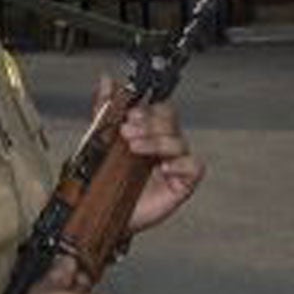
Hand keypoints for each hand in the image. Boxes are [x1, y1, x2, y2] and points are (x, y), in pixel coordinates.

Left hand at [90, 76, 204, 234]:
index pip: (159, 108)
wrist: (101, 214)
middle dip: (149, 124)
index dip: (147, 108)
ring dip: (157, 142)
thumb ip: (105, 108)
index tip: (130, 114)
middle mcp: (163, 144)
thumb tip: (106, 79)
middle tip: (127, 132)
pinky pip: (194, 166)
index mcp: (148, 131)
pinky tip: (162, 167)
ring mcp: (174, 162)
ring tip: (135, 149)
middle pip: (170, 120)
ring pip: (179, 140)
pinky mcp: (182, 182)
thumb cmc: (106, 179)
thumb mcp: (100, 140)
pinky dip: (180, 163)